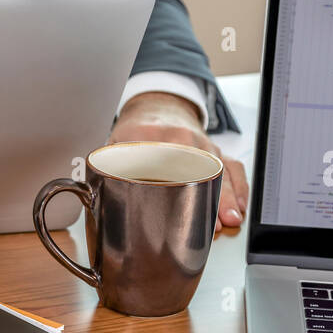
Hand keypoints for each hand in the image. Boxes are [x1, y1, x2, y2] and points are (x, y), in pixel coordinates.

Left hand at [110, 91, 247, 233]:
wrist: (159, 108)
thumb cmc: (136, 132)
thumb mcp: (115, 144)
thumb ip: (105, 169)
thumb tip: (93, 198)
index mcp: (152, 136)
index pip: (163, 162)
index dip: (173, 186)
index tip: (176, 207)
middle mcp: (182, 138)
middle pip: (198, 169)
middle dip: (208, 198)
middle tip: (212, 225)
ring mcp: (202, 145)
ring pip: (219, 170)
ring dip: (226, 197)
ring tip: (229, 220)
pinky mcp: (216, 152)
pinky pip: (232, 168)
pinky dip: (238, 188)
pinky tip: (238, 206)